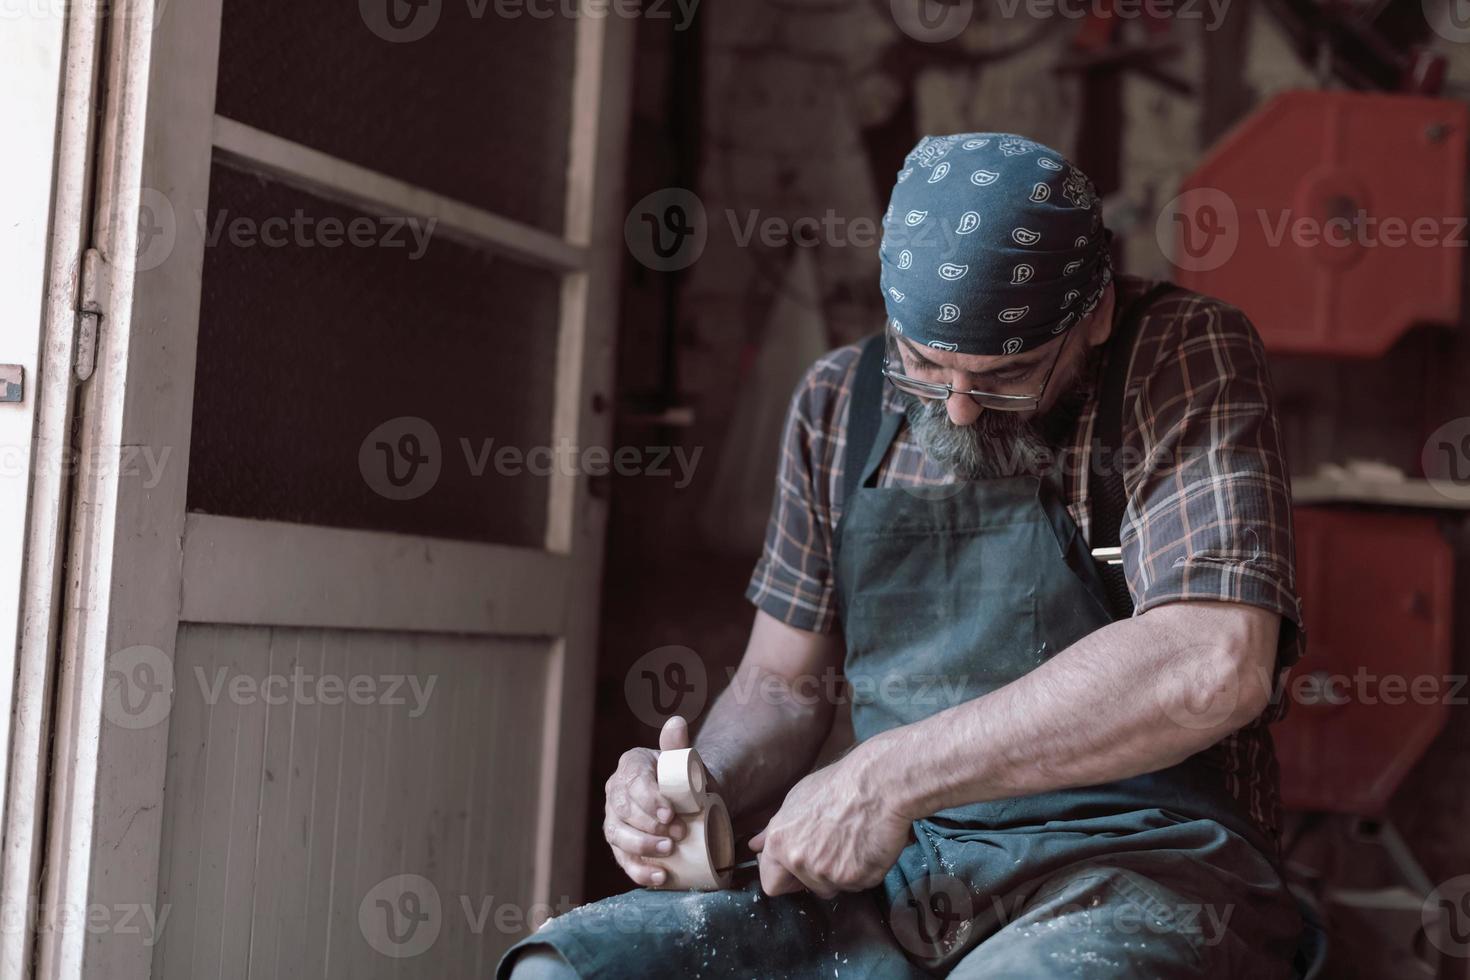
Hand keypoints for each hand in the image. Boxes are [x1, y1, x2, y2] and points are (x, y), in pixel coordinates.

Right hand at [602, 716, 692, 886]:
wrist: (689, 802)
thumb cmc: (685, 780)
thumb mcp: (685, 762)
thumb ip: (678, 744)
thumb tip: (676, 723)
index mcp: (630, 767)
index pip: (633, 784)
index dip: (649, 801)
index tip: (670, 814)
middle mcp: (615, 793)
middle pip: (623, 812)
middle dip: (649, 826)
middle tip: (679, 834)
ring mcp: (614, 820)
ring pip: (617, 836)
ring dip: (642, 848)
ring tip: (669, 854)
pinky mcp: (620, 846)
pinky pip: (623, 861)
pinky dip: (640, 872)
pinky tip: (660, 877)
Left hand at [749, 740, 911, 898]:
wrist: (878, 783)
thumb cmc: (839, 785)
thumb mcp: (796, 800)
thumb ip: (774, 829)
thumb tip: (755, 846)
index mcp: (780, 843)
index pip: (771, 884)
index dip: (787, 878)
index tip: (799, 868)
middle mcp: (799, 861)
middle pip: (808, 887)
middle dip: (819, 875)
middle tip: (835, 847)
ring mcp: (828, 873)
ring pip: (835, 887)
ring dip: (843, 872)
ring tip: (854, 840)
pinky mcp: (856, 879)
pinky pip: (859, 884)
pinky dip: (864, 870)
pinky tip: (868, 844)